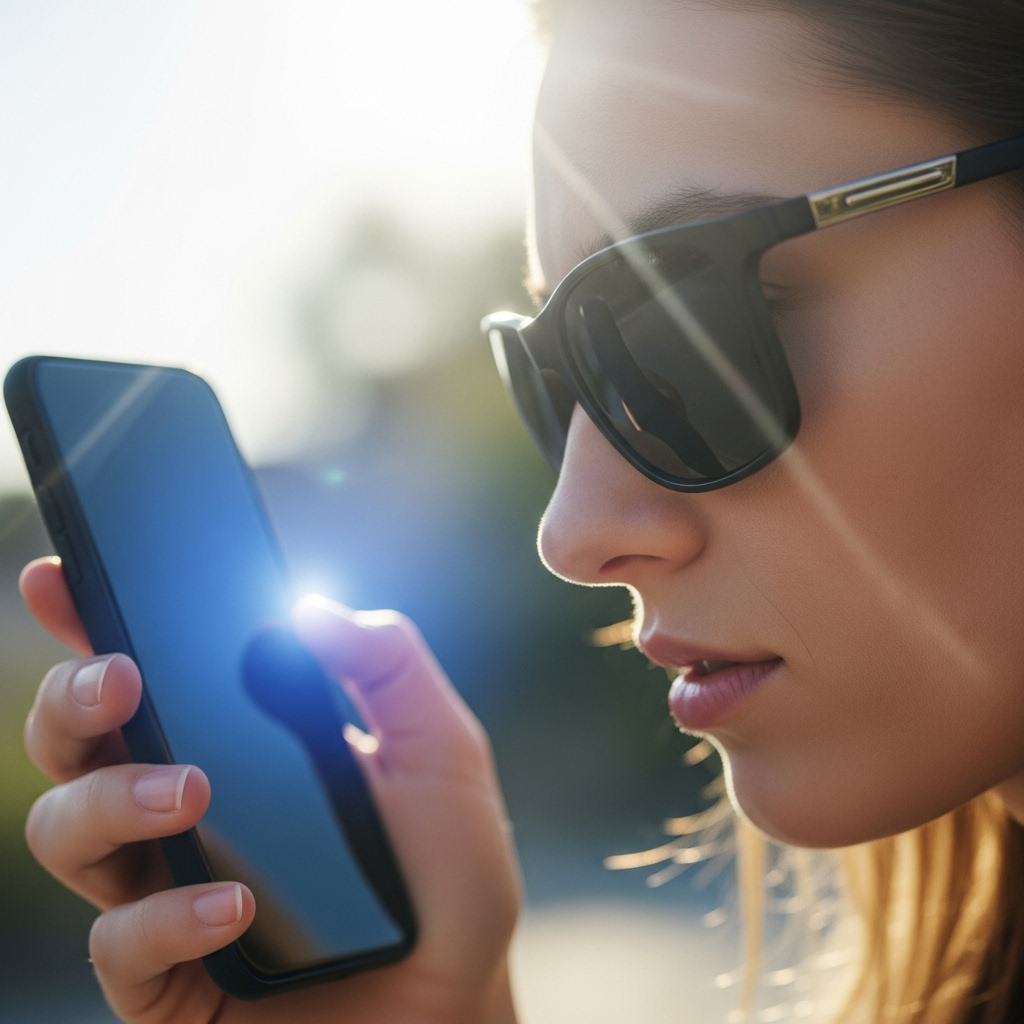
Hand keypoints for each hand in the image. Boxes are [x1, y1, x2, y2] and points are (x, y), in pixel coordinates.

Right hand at [20, 556, 520, 1023]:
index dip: (92, 624)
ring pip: (68, 833)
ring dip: (112, 799)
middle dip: (73, 700)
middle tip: (122, 678)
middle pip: (77, 745)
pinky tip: (231, 905)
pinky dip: (167, 917)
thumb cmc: (446, 870)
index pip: (147, 676)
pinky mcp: (170, 980)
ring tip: (190, 792)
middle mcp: (184, 811)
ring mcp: (168, 893)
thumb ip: (389, 667)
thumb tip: (311, 607)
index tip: (63, 577)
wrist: (457, 992)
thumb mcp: (440, 749)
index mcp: (233, 744)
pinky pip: (121, 945)